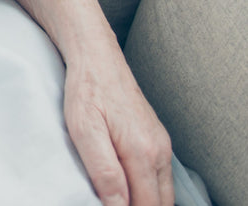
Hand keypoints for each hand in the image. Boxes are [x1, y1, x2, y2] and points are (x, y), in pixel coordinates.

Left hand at [63, 54, 172, 205]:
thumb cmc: (87, 89)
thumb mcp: (84, 129)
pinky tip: (128, 184)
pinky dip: (148, 188)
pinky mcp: (157, 138)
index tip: (107, 205)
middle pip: (160, 203)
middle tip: (110, 202)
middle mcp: (159, 151)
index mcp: (143, 152)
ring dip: (145, 200)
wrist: (96, 56)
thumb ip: (104, 171)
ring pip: (163, 192)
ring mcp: (162, 144)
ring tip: (117, 196)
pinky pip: (160, 176)